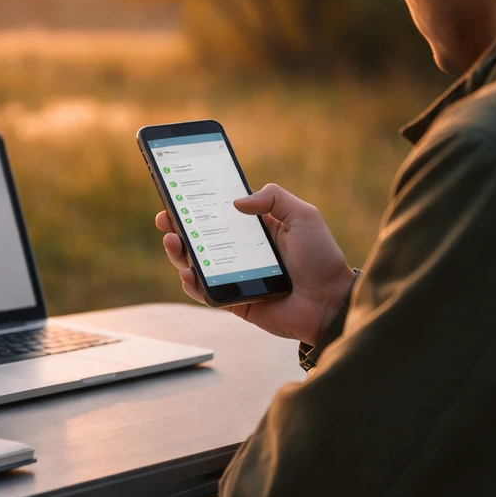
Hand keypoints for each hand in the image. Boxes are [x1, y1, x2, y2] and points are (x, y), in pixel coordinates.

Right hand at [156, 183, 355, 344]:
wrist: (330, 303)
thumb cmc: (321, 259)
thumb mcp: (303, 216)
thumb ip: (274, 198)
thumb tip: (236, 201)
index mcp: (257, 228)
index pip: (220, 212)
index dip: (198, 203)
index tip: (179, 193)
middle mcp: (242, 250)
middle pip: (201, 235)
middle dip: (178, 225)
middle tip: (165, 216)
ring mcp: (235, 275)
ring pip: (197, 262)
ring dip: (178, 251)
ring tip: (172, 240)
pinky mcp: (233, 300)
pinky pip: (205, 291)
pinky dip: (191, 283)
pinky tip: (187, 272)